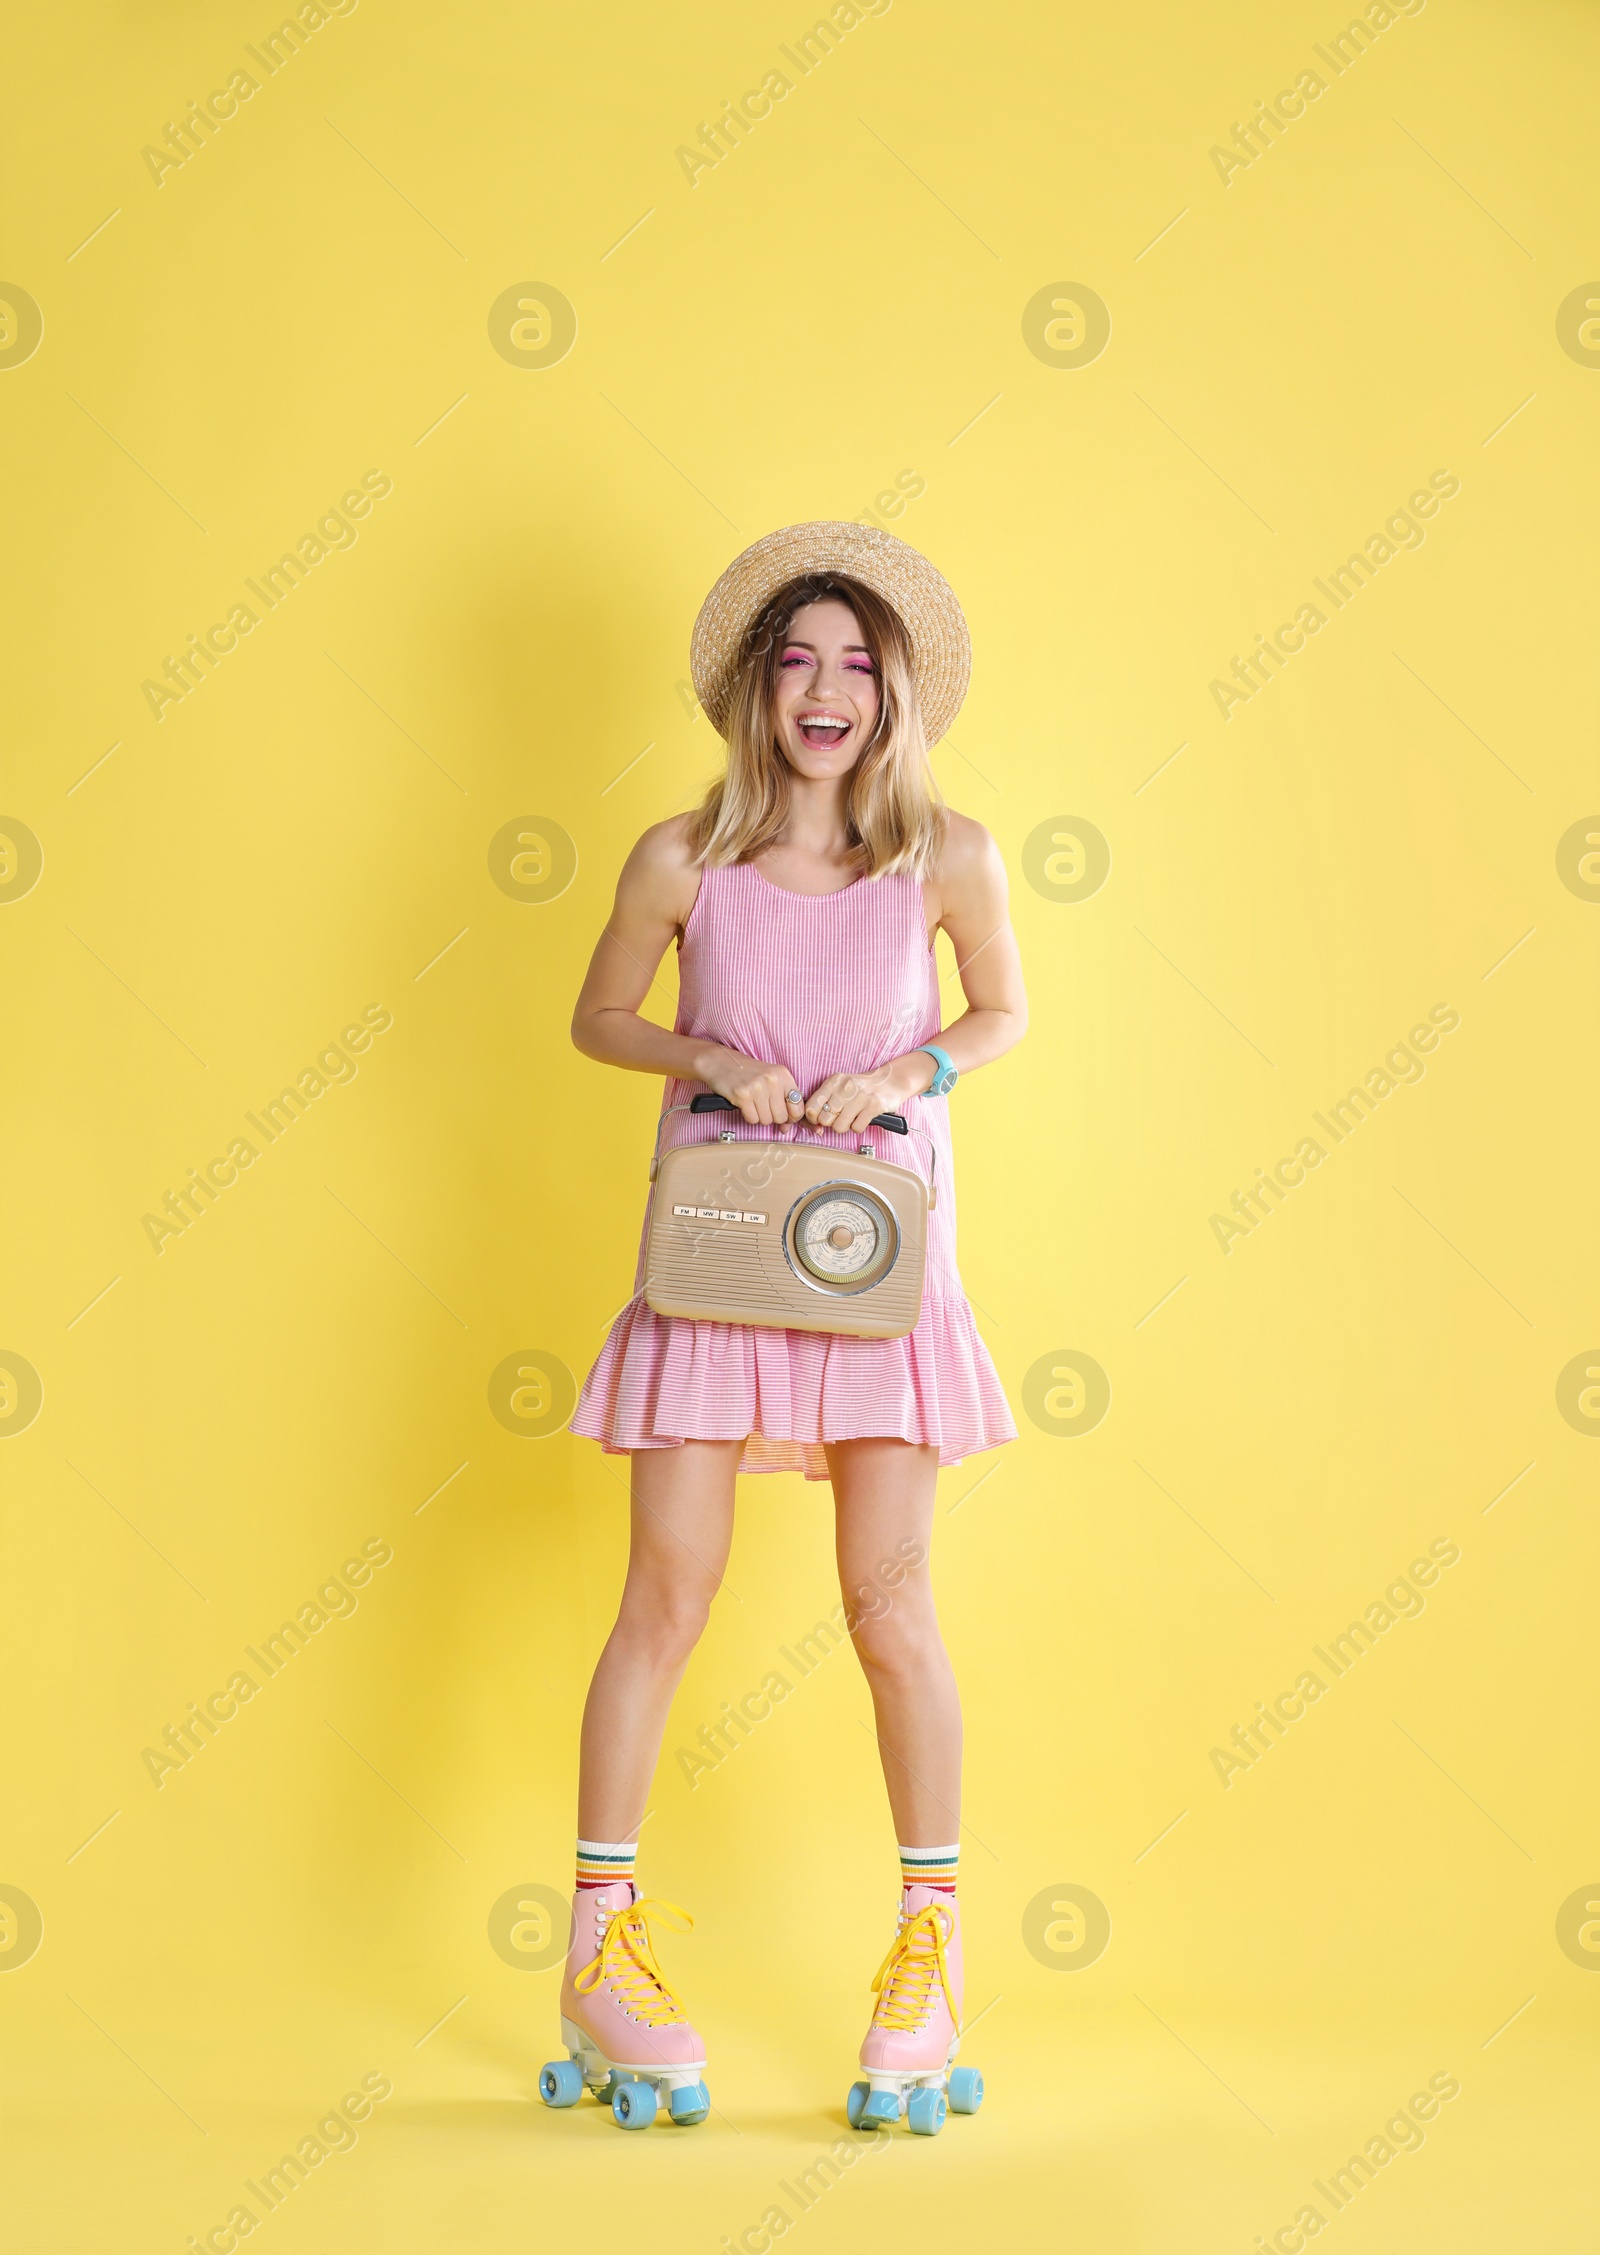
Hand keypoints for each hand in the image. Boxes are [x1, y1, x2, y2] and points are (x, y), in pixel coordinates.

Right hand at [695, 1046, 805, 1127]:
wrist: (720, 1062)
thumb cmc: (746, 1072)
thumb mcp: (770, 1079)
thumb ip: (782, 1102)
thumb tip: (787, 1128)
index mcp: (784, 1075)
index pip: (798, 1107)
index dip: (791, 1117)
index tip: (784, 1117)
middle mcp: (773, 1080)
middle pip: (781, 1117)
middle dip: (771, 1117)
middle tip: (762, 1106)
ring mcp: (758, 1087)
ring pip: (766, 1120)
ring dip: (758, 1116)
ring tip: (752, 1103)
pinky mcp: (743, 1095)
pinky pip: (752, 1119)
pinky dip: (747, 1115)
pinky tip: (744, 1104)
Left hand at [804, 1052, 935, 1132]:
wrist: (891, 1080)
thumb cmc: (862, 1087)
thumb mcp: (841, 1086)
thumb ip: (826, 1099)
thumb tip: (814, 1121)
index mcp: (834, 1081)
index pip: (812, 1105)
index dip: (814, 1117)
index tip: (821, 1118)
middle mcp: (845, 1087)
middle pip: (825, 1119)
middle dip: (832, 1123)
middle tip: (841, 1117)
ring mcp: (860, 1096)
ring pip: (839, 1126)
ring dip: (846, 1126)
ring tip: (853, 1117)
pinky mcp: (874, 1106)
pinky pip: (856, 1128)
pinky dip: (859, 1126)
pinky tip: (863, 1117)